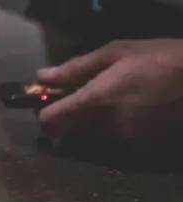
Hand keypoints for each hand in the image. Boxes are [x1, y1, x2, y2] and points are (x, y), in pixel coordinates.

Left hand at [37, 39, 182, 150]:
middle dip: (73, 117)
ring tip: (117, 99)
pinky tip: (136, 110)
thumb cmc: (159, 59)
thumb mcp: (116, 52)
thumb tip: (42, 77)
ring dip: (97, 123)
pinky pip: (122, 141)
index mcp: (96, 100)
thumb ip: (76, 67)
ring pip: (97, 136)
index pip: (53, 122)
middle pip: (73, 131)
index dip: (44, 115)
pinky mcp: (149, 149)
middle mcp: (110, 126)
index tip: (48, 104)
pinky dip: (121, 129)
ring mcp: (131, 141)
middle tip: (84, 96)